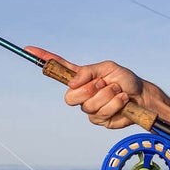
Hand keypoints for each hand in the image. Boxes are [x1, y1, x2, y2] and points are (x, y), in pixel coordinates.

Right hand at [25, 47, 146, 128]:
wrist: (141, 96)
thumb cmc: (125, 80)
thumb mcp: (108, 68)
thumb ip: (89, 72)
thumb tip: (74, 82)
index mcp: (81, 77)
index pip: (58, 68)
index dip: (43, 59)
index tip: (28, 49)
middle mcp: (82, 93)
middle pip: (70, 97)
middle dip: (89, 90)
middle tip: (103, 84)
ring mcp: (89, 108)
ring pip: (88, 106)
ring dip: (107, 95)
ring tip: (117, 91)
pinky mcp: (99, 120)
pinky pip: (102, 114)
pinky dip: (115, 104)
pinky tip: (122, 100)